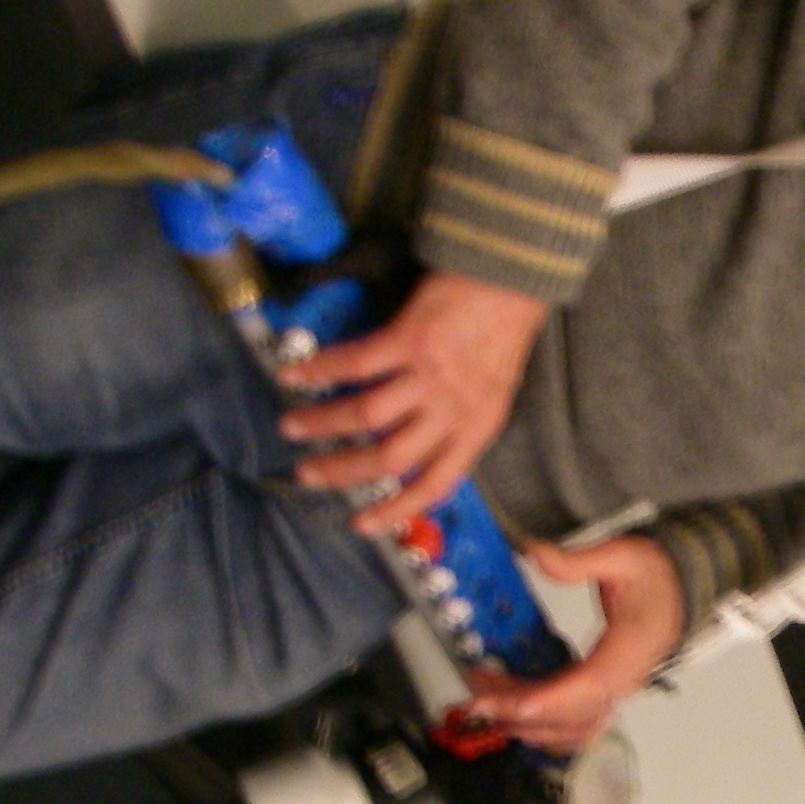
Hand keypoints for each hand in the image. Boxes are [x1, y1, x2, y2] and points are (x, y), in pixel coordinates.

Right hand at [277, 270, 548, 533]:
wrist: (512, 279)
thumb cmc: (500, 332)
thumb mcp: (491, 394)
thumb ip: (457, 425)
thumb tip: (414, 450)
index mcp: (476, 429)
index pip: (434, 484)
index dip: (396, 510)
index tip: (362, 524)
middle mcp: (453, 410)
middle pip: (390, 457)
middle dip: (343, 471)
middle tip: (309, 474)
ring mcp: (430, 375)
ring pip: (366, 416)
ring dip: (322, 424)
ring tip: (293, 427)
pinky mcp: (408, 339)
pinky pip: (355, 364)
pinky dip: (320, 370)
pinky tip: (295, 374)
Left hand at [459, 534, 686, 753]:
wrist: (677, 588)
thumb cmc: (655, 577)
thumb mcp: (622, 556)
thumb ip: (577, 560)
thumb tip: (537, 554)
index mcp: (632, 647)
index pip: (592, 683)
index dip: (554, 698)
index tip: (519, 705)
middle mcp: (624, 677)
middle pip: (573, 712)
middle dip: (523, 712)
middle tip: (480, 699)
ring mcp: (614, 689)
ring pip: (572, 726)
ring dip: (529, 725)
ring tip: (489, 706)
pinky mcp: (602, 691)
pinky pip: (575, 724)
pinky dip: (544, 728)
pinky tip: (514, 718)